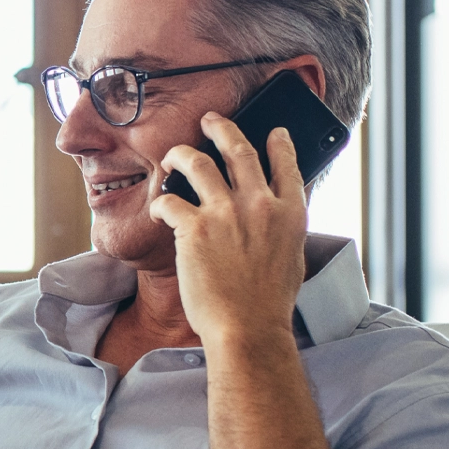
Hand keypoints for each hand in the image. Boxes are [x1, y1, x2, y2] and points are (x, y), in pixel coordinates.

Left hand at [148, 114, 307, 342]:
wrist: (246, 329)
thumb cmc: (268, 304)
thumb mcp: (291, 258)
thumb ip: (283, 229)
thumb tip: (276, 215)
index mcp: (289, 213)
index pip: (287, 165)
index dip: (279, 143)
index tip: (273, 131)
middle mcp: (259, 204)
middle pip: (238, 149)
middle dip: (222, 128)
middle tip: (210, 119)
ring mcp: (225, 213)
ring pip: (198, 163)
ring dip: (181, 154)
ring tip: (173, 156)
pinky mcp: (193, 227)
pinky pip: (169, 200)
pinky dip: (160, 204)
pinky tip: (157, 212)